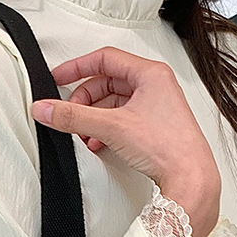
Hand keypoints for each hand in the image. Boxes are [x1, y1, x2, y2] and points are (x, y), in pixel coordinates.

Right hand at [29, 46, 220, 236]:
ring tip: (83, 133)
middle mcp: (156, 86)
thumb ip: (73, 116)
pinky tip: (97, 142)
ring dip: (94, 117)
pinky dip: (106, 128)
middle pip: (107, 82)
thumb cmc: (168, 146)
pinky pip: (122, 119)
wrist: (190, 177)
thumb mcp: (111, 127)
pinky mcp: (155, 126)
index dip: (77, 67)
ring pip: (114, 103)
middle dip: (84, 99)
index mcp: (150, 74)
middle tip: (69, 112)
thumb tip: (46, 108)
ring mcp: (157, 106)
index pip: (104, 59)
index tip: (57, 78)